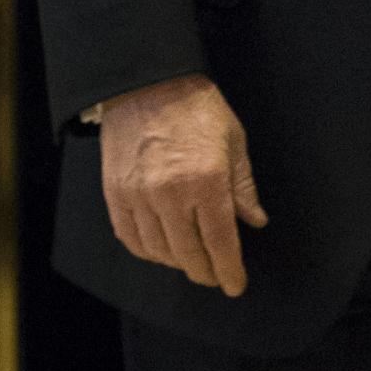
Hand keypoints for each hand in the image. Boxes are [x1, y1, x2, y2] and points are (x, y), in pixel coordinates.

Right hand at [98, 73, 267, 295]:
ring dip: (178, 264)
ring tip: (192, 263)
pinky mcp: (115, 194)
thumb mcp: (234, 142)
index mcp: (207, 181)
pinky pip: (130, 237)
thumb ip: (243, 187)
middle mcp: (170, 195)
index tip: (235, 285)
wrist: (149, 85)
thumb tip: (255, 221)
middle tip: (216, 278)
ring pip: (158, 251)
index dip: (229, 269)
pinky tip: (160, 251)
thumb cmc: (198, 109)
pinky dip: (147, 251)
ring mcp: (139, 196)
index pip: (220, 241)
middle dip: (205, 272)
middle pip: (189, 253)